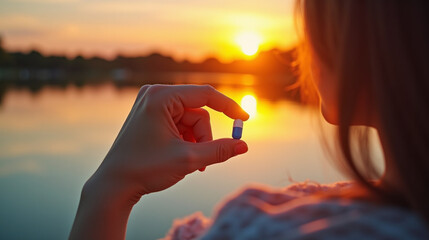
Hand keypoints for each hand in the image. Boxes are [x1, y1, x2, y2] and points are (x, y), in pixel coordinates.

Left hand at [87, 84, 248, 205]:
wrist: (114, 185)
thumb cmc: (145, 169)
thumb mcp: (187, 159)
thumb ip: (219, 150)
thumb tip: (243, 145)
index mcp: (161, 97)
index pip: (205, 95)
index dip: (229, 107)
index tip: (245, 118)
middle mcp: (155, 95)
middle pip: (198, 112)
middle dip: (202, 138)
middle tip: (201, 161)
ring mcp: (152, 105)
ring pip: (191, 121)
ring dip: (195, 142)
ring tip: (188, 163)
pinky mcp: (151, 116)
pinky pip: (180, 124)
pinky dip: (185, 141)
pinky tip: (180, 158)